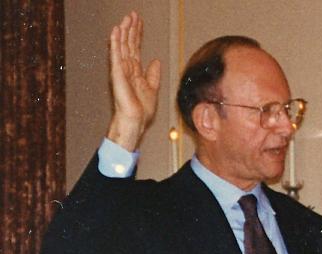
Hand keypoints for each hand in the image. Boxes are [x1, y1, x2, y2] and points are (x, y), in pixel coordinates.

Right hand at [106, 12, 160, 150]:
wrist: (136, 120)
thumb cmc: (142, 109)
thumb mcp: (153, 88)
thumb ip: (153, 74)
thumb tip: (156, 61)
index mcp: (135, 71)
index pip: (136, 48)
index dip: (138, 35)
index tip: (139, 22)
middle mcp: (127, 68)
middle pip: (129, 44)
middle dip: (131, 29)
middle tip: (133, 14)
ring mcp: (121, 70)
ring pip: (122, 46)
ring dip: (123, 32)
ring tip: (125, 18)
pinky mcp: (117, 74)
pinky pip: (116, 55)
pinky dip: (115, 42)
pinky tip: (116, 31)